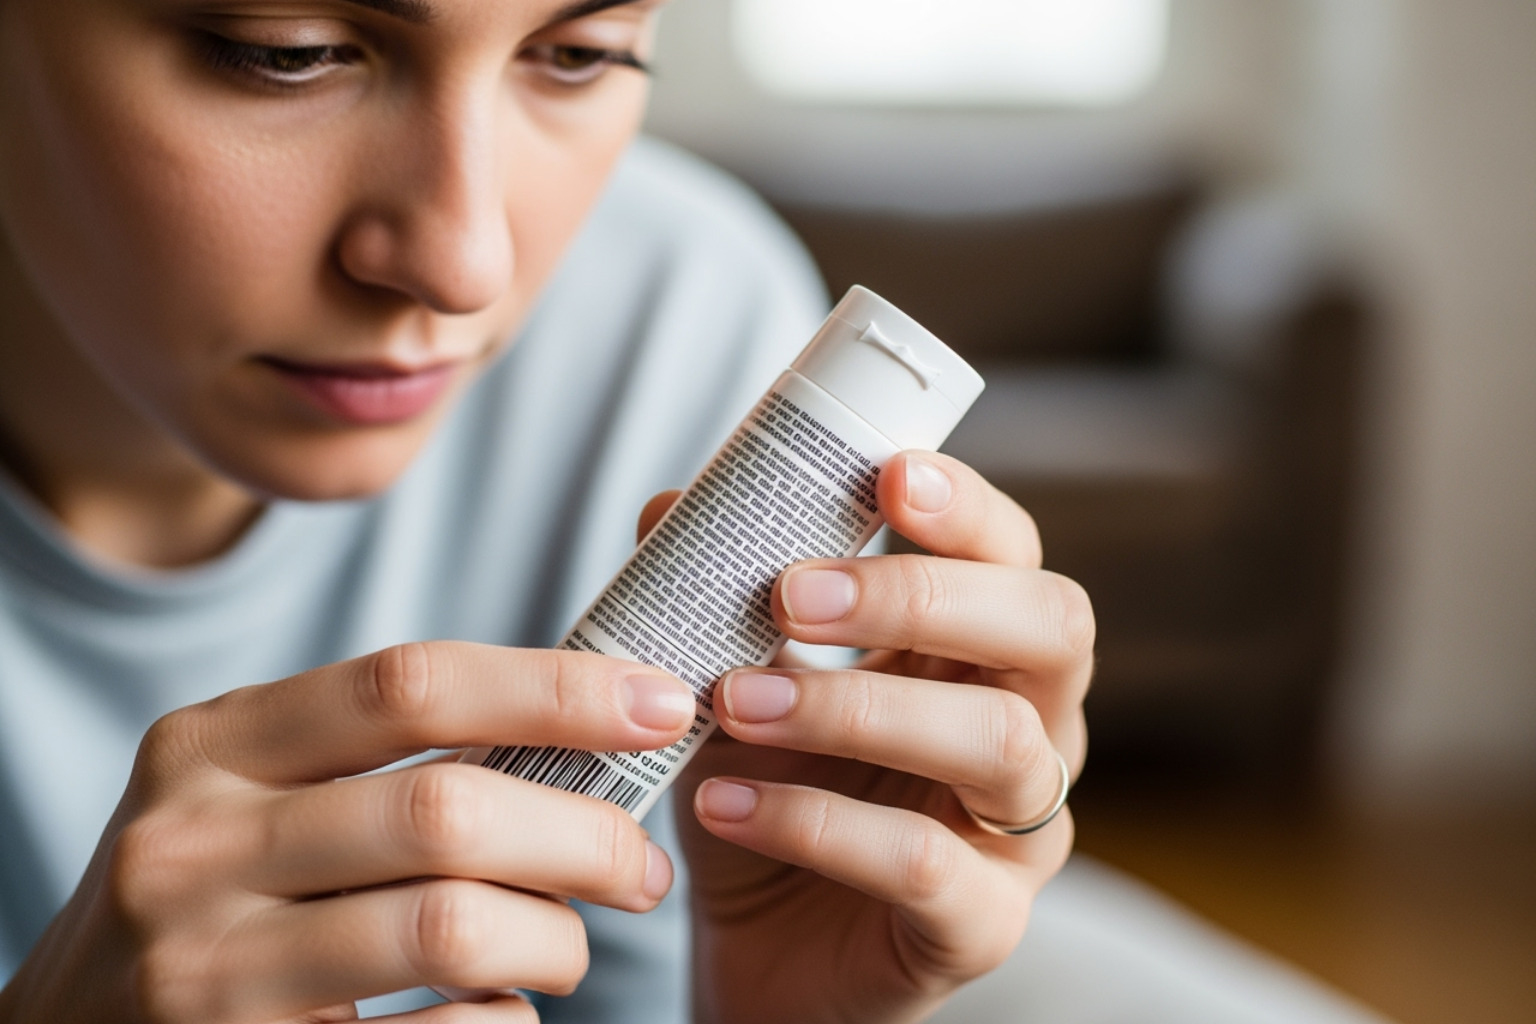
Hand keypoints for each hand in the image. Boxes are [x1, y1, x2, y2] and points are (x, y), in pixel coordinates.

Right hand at [0, 644, 693, 1023]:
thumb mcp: (255, 791)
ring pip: (452, 929)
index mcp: (211, 745)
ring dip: (556, 939)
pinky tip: (501, 1008)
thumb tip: (593, 711)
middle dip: (586, 834)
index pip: (411, 684)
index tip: (662, 704)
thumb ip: (382, 750)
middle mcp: (191, 845)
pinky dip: (503, 1022)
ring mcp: (204, 968)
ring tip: (571, 944)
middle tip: (641, 865)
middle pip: (447, 811)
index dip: (557, 688)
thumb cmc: (211, 893)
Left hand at [657, 453, 1092, 1023]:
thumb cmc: (771, 790)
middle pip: (1050, 629)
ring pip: (999, 744)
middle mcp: (1030, 728)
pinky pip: (925, 865)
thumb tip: (670, 507)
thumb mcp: (739, 679)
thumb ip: (720, 594)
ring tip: (735, 700)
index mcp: (983, 652)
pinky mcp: (980, 924)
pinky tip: (725, 803)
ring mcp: (1018, 833)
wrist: (758, 949)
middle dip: (925, 595)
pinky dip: (817, 822)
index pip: (1015, 557)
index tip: (887, 475)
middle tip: (794, 592)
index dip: (967, 510)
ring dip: (854, 706)